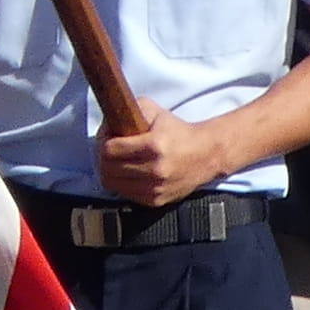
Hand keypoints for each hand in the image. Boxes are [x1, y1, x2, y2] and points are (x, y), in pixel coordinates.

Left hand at [96, 113, 234, 207]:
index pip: (110, 150)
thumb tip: (110, 118)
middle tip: (108, 150)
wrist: (206, 155)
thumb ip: (132, 109)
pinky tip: (129, 173)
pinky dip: (122, 184)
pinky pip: (126, 195)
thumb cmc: (179, 133)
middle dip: (103, 158)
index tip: (107, 137)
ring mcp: (156, 188)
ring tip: (117, 162)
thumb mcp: (157, 112)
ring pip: (113, 184)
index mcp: (155, 146)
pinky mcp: (156, 200)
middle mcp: (155, 169)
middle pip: (108, 169)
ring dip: (110, 172)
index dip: (103, 141)